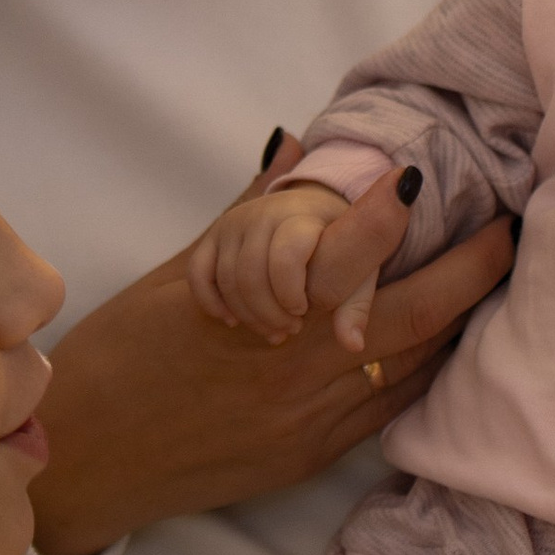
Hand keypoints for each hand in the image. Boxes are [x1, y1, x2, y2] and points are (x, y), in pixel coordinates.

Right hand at [29, 165, 510, 554]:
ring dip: (457, 319)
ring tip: (490, 275)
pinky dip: (423, 368)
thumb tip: (294, 147)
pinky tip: (441, 339)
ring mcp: (312, 421)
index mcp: (258, 315)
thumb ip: (246, 215)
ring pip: (413, 367)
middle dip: (468, 270)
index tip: (426, 175)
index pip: (345, 258)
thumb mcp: (175, 274)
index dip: (391, 215)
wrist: (87, 461)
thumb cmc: (120, 357)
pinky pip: (390, 408)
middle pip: (412, 319)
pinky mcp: (314, 458)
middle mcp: (296, 371)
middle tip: (505, 227)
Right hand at [189, 178, 351, 338]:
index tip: (304, 311)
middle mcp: (261, 213)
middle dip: (269, 314)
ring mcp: (233, 223)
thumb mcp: (356, 270)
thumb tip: (353, 345)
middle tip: (290, 329)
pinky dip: (211, 303)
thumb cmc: (337, 247)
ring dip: (247, 315)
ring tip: (273, 330)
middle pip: (250, 275)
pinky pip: (198, 274)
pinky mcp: (214, 235)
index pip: (285, 256)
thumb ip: (355, 306)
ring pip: (226, 280)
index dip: (291, 294)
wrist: (313, 209)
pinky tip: (232, 320)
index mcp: (300, 216)